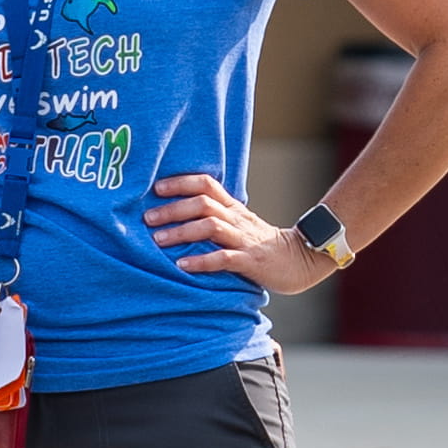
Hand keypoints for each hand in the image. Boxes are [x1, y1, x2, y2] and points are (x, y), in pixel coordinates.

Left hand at [149, 172, 335, 291]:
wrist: (300, 260)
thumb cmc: (261, 244)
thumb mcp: (240, 224)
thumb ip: (216, 216)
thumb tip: (178, 214)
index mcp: (233, 208)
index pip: (206, 184)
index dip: (181, 182)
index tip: (156, 188)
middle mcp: (237, 219)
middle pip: (203, 204)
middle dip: (173, 209)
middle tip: (147, 218)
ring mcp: (244, 239)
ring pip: (211, 227)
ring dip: (182, 232)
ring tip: (158, 241)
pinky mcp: (250, 261)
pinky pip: (224, 258)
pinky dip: (201, 261)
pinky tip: (182, 265)